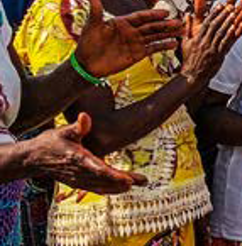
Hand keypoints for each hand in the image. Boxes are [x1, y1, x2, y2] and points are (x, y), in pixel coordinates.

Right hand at [26, 113, 146, 193]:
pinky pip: (97, 189)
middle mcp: (79, 173)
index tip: (127, 180)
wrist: (34, 158)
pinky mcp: (78, 183)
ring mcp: (78, 180)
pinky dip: (110, 189)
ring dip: (121, 186)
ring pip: (103, 186)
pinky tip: (123, 188)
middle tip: (142, 180)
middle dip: (124, 181)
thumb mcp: (64, 131)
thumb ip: (78, 126)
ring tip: (140, 182)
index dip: (114, 176)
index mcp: (78, 159)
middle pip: (105, 180)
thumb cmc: (51, 142)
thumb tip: (85, 116)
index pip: (99, 170)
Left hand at [74, 0, 182, 77]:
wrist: (87, 64)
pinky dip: (164, 46)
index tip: (165, 12)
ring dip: (168, 34)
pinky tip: (174, 44)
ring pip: (155, 36)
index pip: (141, 17)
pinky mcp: (138, 54)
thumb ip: (96, 11)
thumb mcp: (92, 26)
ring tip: (182, 31)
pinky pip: (153, 49)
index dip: (153, 14)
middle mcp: (132, 31)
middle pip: (152, 26)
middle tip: (179, 22)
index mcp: (123, 22)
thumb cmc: (88, 43)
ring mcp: (136, 42)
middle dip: (166, 24)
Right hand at [181, 0, 241, 86]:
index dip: (214, 13)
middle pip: (215, 26)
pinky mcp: (218, 56)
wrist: (192, 76)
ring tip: (235, 13)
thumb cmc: (189, 59)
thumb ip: (187, 27)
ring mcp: (212, 49)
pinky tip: (236, 27)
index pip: (206, 23)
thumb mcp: (185, 42)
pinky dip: (231, 35)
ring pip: (221, 33)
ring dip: (229, 22)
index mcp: (197, 38)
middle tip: (231, 5)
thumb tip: (187, 14)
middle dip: (223, 15)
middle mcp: (205, 42)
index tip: (221, 5)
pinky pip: (225, 44)